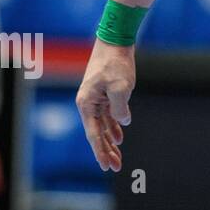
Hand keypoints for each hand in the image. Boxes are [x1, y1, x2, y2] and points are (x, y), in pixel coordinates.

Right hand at [76, 39, 135, 172]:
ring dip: (111, 141)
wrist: (115, 42)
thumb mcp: (122, 86)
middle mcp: (88, 104)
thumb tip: (123, 123)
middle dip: (106, 151)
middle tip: (116, 167)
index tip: (106, 166)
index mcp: (86, 104)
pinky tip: (120, 137)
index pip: (93, 134)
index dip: (101, 151)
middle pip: (97, 133)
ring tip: (118, 156)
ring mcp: (96, 99)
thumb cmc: (115, 63)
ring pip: (103, 126)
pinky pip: (108, 115)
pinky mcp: (105, 94)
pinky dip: (114, 126)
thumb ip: (120, 108)